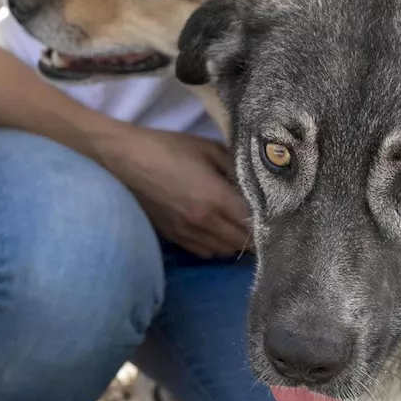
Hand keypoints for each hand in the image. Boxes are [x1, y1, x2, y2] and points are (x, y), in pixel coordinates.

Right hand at [97, 126, 253, 257]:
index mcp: (215, 198)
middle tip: (263, 223)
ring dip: (235, 242)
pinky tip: (217, 231)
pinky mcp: (173, 237)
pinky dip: (216, 246)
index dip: (268, 223)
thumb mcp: (207, 148)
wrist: (122, 159)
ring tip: (240, 228)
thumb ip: (235, 167)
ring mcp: (186, 233)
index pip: (253, 224)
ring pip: (223, 251)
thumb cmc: (165, 148)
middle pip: (241, 243)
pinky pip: (204, 252)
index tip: (277, 216)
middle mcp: (203, 222)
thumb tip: (254, 183)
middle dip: (255, 236)